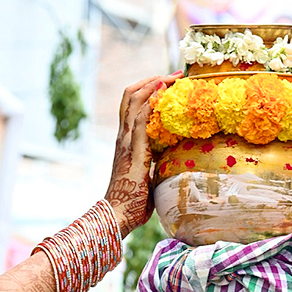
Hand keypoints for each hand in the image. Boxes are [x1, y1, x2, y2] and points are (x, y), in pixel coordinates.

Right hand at [105, 74, 180, 236]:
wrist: (118, 215)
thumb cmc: (133, 204)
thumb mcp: (149, 179)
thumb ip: (156, 167)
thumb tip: (172, 165)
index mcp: (126, 143)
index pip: (133, 107)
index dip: (148, 92)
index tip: (168, 85)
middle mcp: (123, 137)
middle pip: (131, 95)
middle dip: (152, 80)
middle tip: (174, 76)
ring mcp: (126, 142)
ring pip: (134, 100)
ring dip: (154, 85)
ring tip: (173, 77)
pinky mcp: (134, 150)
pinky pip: (140, 119)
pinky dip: (151, 102)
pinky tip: (163, 92)